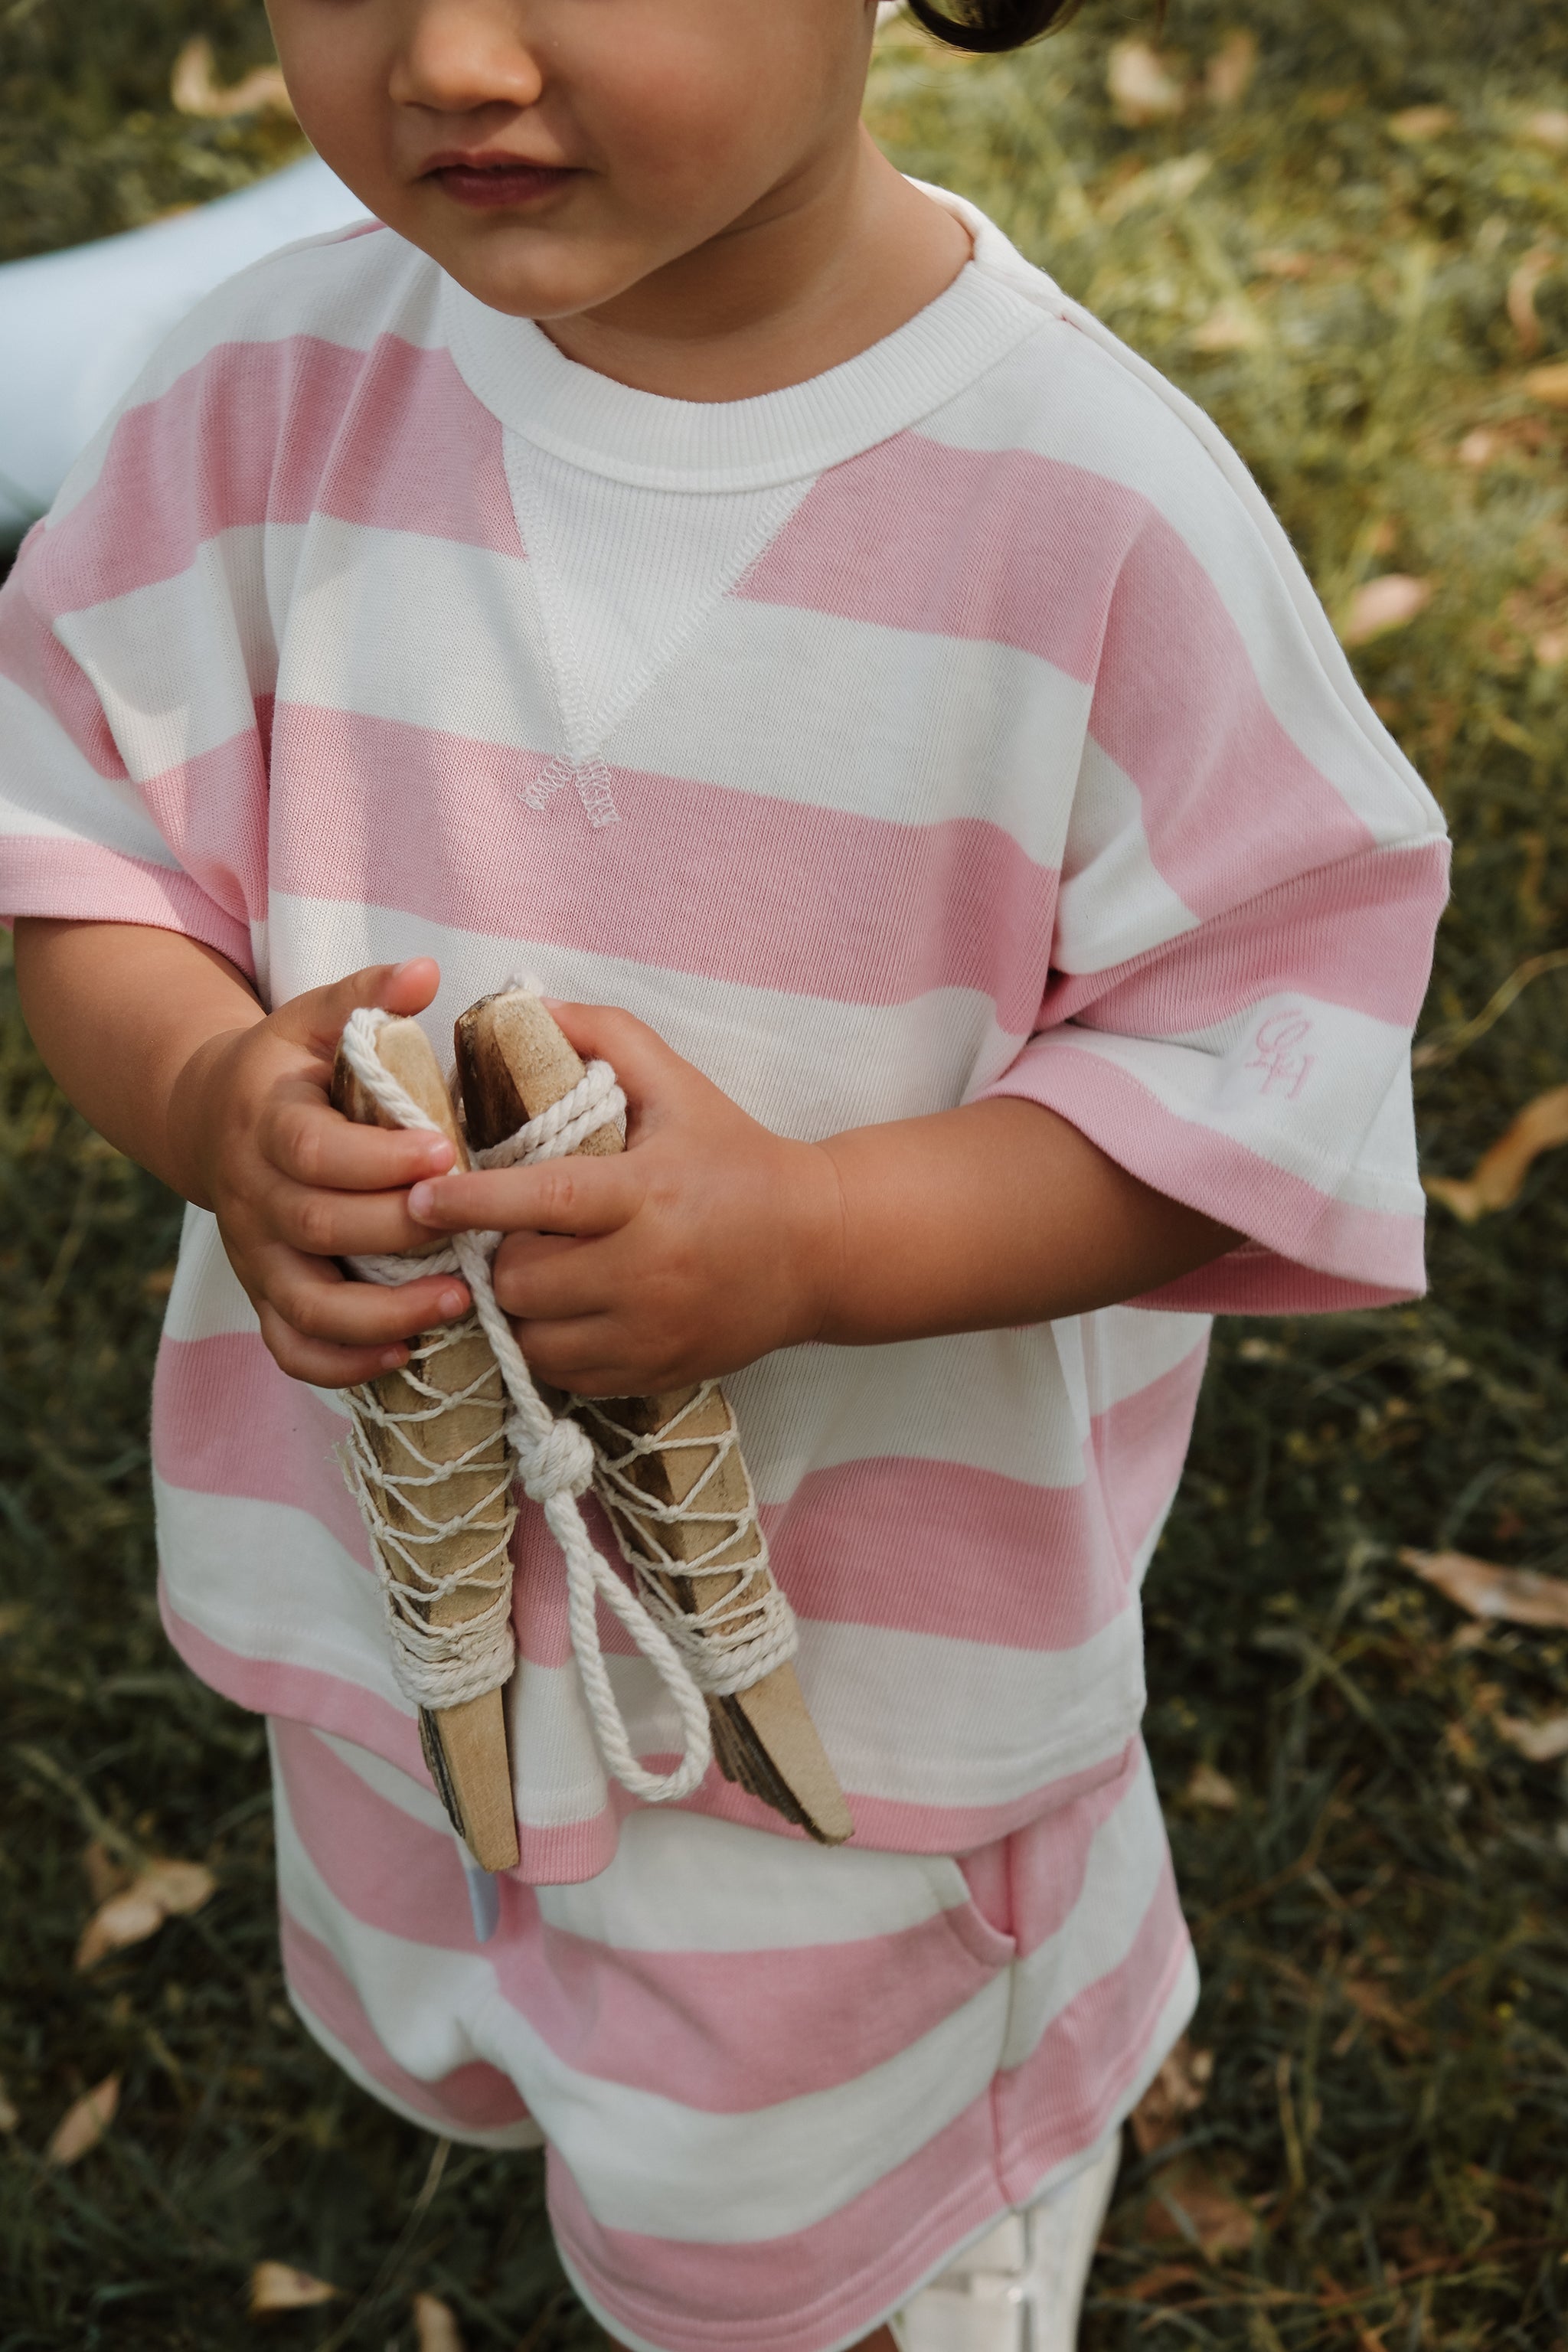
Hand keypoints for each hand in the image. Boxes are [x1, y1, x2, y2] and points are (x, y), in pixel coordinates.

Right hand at [167, 957, 472, 1385]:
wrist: (212, 1118)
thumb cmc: (290, 1068)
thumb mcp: (315, 1019)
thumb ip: (366, 995)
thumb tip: (425, 970)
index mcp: (268, 1123)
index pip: (314, 1150)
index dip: (377, 1159)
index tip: (445, 1152)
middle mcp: (254, 1195)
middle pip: (317, 1226)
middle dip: (397, 1234)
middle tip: (471, 1231)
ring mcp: (257, 1254)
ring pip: (305, 1303)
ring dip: (380, 1314)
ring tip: (457, 1304)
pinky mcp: (265, 1295)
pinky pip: (292, 1347)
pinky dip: (342, 1364)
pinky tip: (406, 1354)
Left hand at [405, 1004, 843, 1395]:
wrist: (818, 1248)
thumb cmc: (735, 1159)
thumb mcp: (678, 1085)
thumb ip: (604, 1035)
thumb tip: (522, 1009)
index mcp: (646, 1194)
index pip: (544, 1201)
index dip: (472, 1202)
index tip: (421, 1197)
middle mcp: (647, 1271)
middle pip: (521, 1281)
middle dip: (498, 1257)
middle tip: (508, 1234)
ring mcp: (649, 1332)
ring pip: (532, 1339)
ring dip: (519, 1309)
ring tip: (535, 1273)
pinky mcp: (652, 1374)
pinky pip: (564, 1375)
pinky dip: (551, 1346)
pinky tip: (567, 1311)